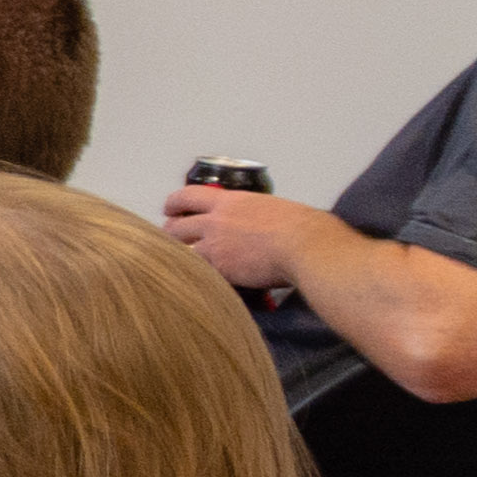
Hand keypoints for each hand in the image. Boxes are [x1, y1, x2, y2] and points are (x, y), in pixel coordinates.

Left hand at [166, 182, 334, 293]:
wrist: (307, 248)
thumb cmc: (305, 228)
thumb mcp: (277, 209)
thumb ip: (259, 214)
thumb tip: (265, 224)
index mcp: (231, 202)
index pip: (189, 196)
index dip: (175, 202)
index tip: (170, 208)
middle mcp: (216, 221)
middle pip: (176, 226)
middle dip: (170, 235)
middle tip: (173, 240)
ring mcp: (215, 246)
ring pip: (182, 251)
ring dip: (182, 258)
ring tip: (184, 264)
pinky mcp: (221, 269)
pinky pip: (200, 273)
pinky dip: (200, 277)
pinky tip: (205, 281)